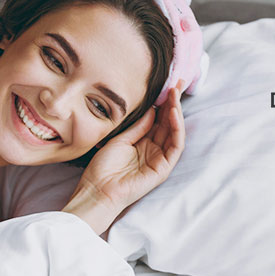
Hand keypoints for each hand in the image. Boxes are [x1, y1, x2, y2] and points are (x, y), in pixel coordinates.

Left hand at [77, 83, 185, 211]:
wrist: (97, 190)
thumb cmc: (103, 168)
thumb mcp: (120, 140)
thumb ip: (138, 126)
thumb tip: (152, 109)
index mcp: (142, 143)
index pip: (157, 120)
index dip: (163, 103)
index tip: (166, 86)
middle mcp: (153, 150)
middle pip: (168, 124)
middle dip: (173, 104)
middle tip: (176, 84)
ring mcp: (159, 159)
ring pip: (174, 133)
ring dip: (176, 113)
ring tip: (175, 94)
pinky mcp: (163, 169)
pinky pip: (175, 147)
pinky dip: (177, 130)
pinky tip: (173, 113)